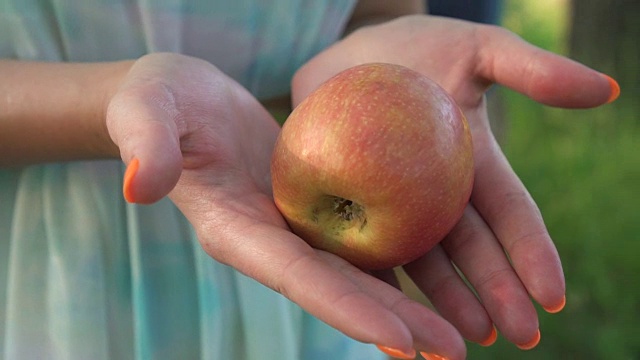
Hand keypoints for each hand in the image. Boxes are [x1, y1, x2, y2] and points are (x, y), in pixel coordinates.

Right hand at [106, 53, 461, 358]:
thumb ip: (147, 142)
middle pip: (338, 289)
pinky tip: (442, 271)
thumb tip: (141, 185)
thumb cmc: (159, 102)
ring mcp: (293, 228)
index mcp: (235, 231)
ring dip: (408, 304)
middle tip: (453, 353)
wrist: (183, 99)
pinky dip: (400, 258)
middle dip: (393, 324)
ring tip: (459, 332)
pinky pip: (361, 235)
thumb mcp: (145, 109)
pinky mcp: (311, 208)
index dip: (345, 307)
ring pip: (358, 271)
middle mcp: (270, 242)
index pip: (295, 276)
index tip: (400, 338)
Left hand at [292, 15, 616, 356]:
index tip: (552, 295)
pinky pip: (366, 247)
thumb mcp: (478, 49)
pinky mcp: (352, 207)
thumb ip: (532, 70)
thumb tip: (605, 90)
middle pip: (472, 248)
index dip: (532, 251)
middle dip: (497, 291)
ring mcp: (396, 204)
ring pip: (426, 260)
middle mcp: (439, 193)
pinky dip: (380, 282)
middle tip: (520, 336)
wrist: (347, 60)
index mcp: (473, 164)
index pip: (510, 212)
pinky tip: (390, 317)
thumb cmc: (417, 49)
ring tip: (464, 341)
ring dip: (447, 302)